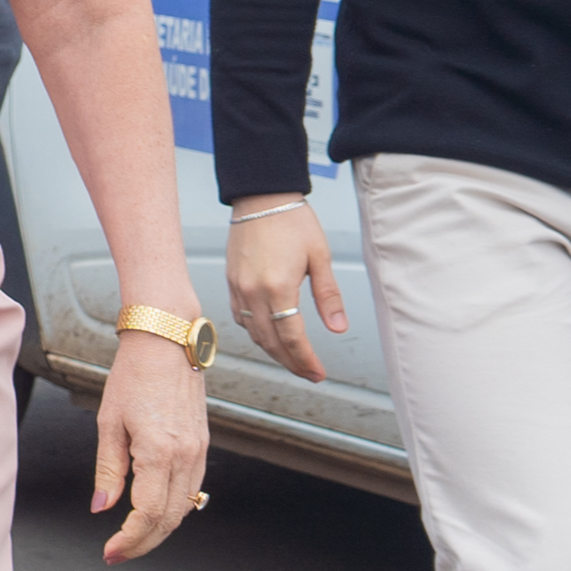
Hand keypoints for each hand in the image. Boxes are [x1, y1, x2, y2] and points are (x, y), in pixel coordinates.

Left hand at [93, 328, 209, 563]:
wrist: (167, 342)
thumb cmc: (133, 376)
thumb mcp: (109, 422)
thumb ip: (108, 470)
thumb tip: (101, 508)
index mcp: (159, 452)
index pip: (147, 514)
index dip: (129, 540)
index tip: (109, 552)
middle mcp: (186, 457)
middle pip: (169, 520)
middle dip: (143, 544)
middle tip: (117, 555)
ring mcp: (199, 452)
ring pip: (183, 508)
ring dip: (159, 530)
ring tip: (131, 540)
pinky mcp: (202, 446)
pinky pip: (191, 489)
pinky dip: (173, 508)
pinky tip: (153, 513)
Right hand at [225, 196, 348, 380]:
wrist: (260, 196)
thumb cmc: (292, 221)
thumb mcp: (320, 257)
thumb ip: (328, 296)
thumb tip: (339, 328)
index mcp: (277, 287)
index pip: (291, 337)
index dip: (306, 360)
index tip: (319, 373)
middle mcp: (252, 291)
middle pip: (270, 341)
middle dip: (291, 362)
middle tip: (309, 373)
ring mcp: (238, 287)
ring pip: (253, 333)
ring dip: (273, 350)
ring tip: (293, 358)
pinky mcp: (231, 281)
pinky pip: (240, 317)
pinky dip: (256, 332)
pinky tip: (270, 334)